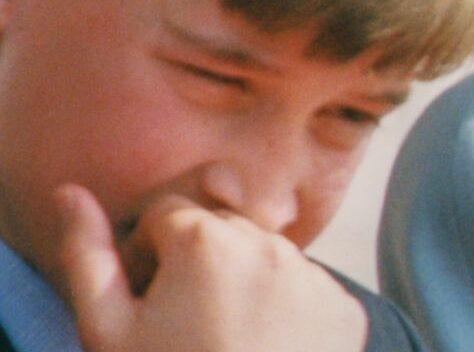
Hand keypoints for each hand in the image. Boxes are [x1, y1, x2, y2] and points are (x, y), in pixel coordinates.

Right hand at [52, 184, 369, 351]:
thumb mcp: (108, 329)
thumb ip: (88, 255)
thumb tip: (71, 193)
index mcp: (206, 238)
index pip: (166, 214)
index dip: (147, 253)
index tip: (146, 297)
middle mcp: (269, 243)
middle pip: (220, 231)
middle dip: (198, 262)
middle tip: (183, 321)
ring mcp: (315, 275)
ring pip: (266, 260)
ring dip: (243, 282)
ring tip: (223, 338)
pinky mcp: (345, 308)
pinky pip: (306, 292)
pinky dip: (286, 311)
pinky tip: (264, 348)